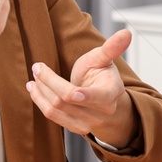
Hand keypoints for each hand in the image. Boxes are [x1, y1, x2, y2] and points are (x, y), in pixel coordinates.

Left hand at [28, 28, 137, 148]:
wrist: (106, 101)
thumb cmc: (103, 76)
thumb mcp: (104, 60)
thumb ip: (111, 48)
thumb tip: (126, 32)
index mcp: (111, 93)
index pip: (88, 96)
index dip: (70, 91)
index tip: (49, 74)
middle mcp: (102, 112)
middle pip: (65, 100)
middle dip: (47, 81)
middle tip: (37, 66)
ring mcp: (89, 124)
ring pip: (55, 109)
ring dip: (40, 91)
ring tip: (35, 76)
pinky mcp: (76, 129)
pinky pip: (53, 117)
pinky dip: (40, 101)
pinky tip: (35, 89)